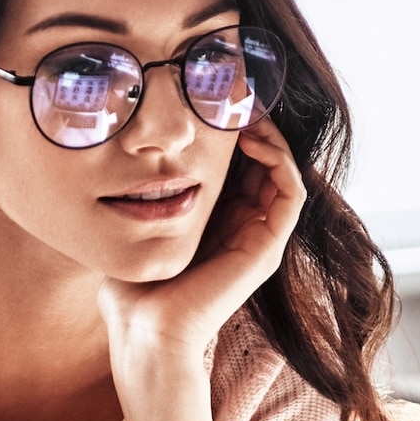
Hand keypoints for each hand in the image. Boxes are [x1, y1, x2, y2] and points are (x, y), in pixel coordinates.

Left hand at [98, 118, 304, 362]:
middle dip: (255, 124)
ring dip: (271, 135)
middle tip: (237, 91)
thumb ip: (146, 192)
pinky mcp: (267, 248)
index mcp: (220, 222)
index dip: (235, 130)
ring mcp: (260, 238)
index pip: (241, 165)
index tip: (216, 97)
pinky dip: (280, 159)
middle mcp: (245, 227)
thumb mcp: (140, 222)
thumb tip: (128, 149)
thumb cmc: (136, 285)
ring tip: (247, 109)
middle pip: (265, 163)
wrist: (146, 329)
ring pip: (284, 171)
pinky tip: (254, 137)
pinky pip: (291, 192)